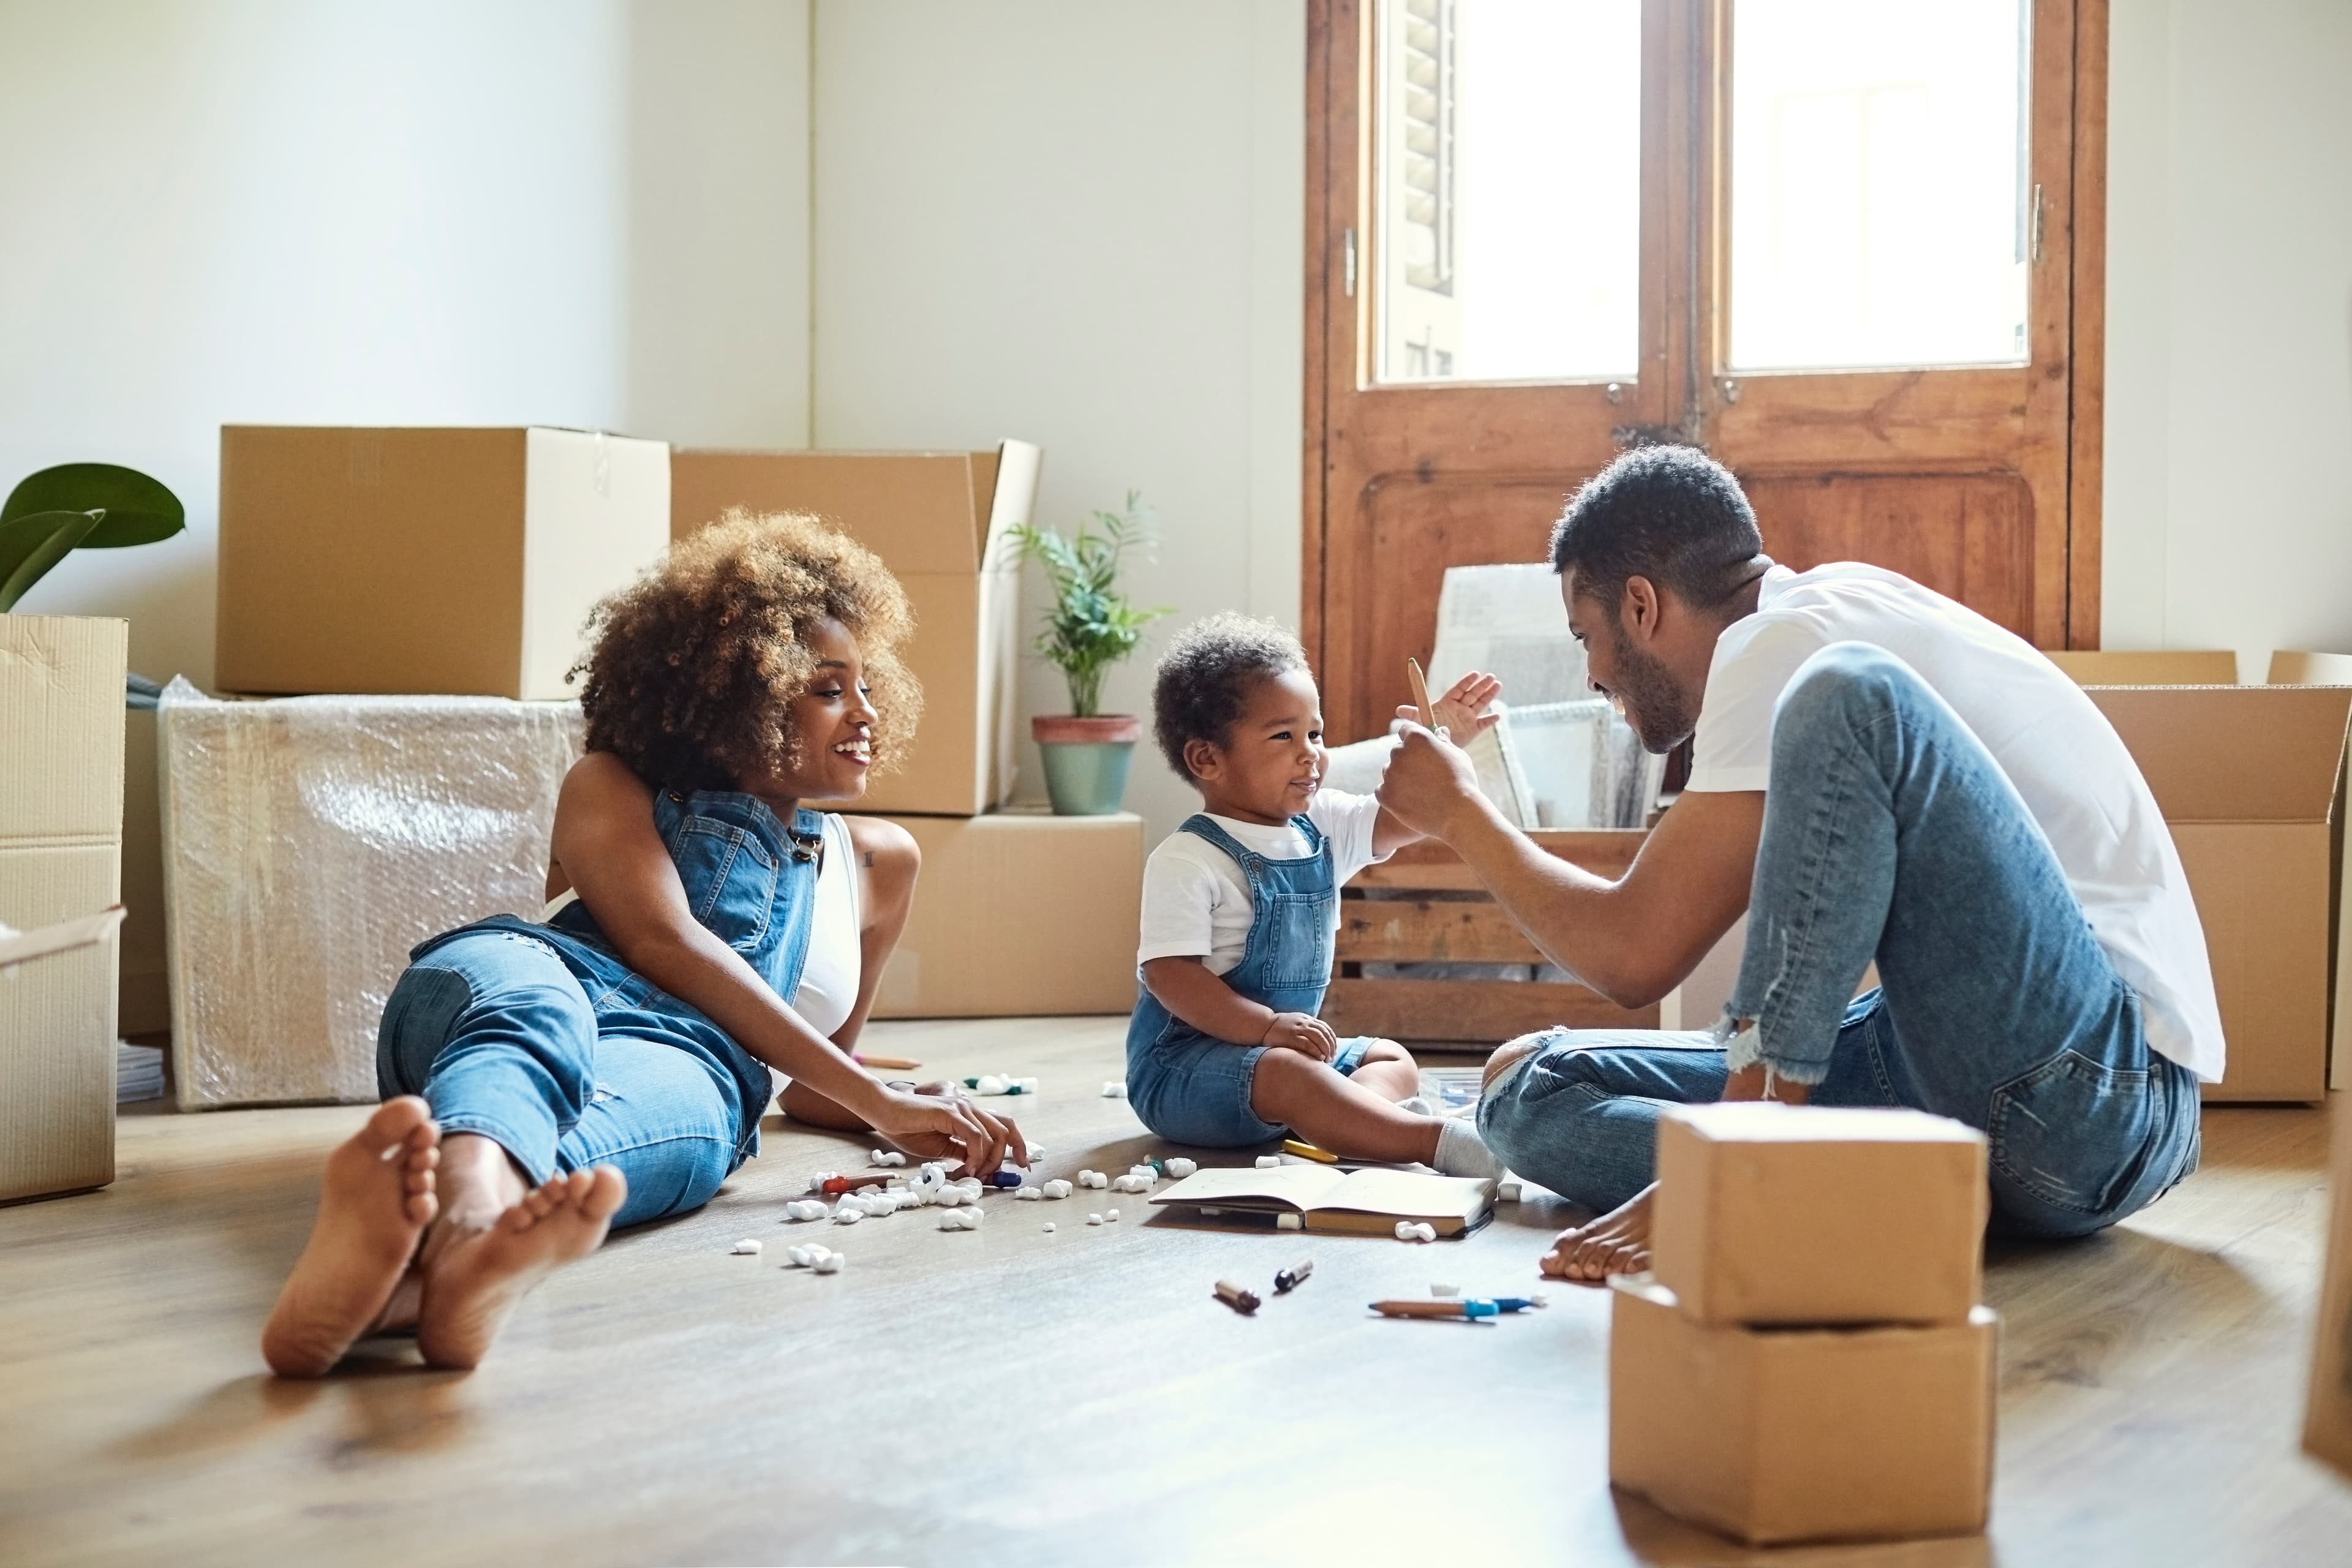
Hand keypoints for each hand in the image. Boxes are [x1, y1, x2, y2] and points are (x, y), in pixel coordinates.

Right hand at [868, 1085, 1026, 1176]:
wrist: (885, 1114)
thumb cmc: (908, 1129)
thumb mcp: (942, 1147)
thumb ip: (962, 1153)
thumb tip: (979, 1168)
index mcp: (970, 1116)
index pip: (1005, 1126)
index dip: (1019, 1145)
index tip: (1023, 1166)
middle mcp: (970, 1109)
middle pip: (1006, 1131)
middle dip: (1006, 1157)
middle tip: (992, 1178)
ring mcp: (961, 1108)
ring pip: (993, 1136)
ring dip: (987, 1162)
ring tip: (973, 1176)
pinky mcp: (950, 1112)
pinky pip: (975, 1136)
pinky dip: (976, 1155)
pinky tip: (967, 1168)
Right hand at [1262, 1011, 1338, 1061]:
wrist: (1264, 1025)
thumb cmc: (1280, 1028)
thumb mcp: (1296, 1022)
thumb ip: (1307, 1028)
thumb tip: (1320, 1041)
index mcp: (1307, 1019)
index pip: (1326, 1028)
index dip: (1332, 1040)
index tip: (1334, 1050)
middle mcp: (1304, 1022)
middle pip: (1324, 1033)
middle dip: (1331, 1046)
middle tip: (1332, 1058)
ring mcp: (1298, 1029)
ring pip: (1319, 1037)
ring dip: (1326, 1049)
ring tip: (1327, 1059)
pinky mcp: (1291, 1037)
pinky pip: (1307, 1043)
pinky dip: (1316, 1050)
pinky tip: (1320, 1057)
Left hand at [1376, 723, 1482, 840]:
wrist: (1457, 813)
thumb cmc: (1462, 782)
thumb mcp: (1457, 755)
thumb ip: (1444, 742)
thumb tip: (1439, 732)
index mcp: (1417, 737)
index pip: (1406, 730)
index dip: (1414, 739)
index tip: (1422, 749)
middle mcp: (1399, 752)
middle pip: (1397, 751)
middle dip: (1408, 759)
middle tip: (1425, 775)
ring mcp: (1390, 774)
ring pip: (1390, 771)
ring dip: (1400, 777)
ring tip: (1421, 791)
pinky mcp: (1385, 795)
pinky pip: (1383, 790)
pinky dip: (1393, 794)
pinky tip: (1410, 800)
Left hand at [1395, 669, 1502, 740]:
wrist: (1437, 745)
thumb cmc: (1429, 729)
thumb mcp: (1421, 721)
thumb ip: (1413, 713)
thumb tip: (1398, 710)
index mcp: (1448, 702)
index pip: (1458, 689)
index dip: (1466, 681)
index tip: (1475, 673)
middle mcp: (1460, 707)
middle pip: (1472, 694)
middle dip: (1481, 685)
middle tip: (1491, 677)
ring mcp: (1468, 717)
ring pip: (1480, 704)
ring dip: (1489, 695)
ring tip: (1498, 684)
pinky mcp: (1473, 729)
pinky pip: (1483, 724)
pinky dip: (1490, 720)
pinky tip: (1497, 716)